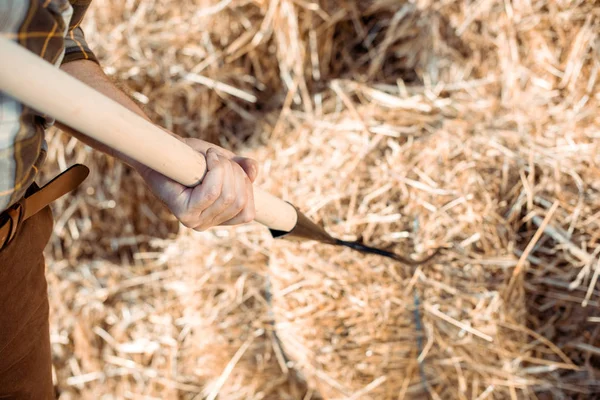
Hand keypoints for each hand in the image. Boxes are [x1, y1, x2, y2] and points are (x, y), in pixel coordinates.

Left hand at [137, 137, 257, 230]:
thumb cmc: (191, 157)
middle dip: (235, 172)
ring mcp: (194, 221)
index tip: (234, 167)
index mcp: (217, 220)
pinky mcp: (183, 212)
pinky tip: (207, 157)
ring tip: (211, 156)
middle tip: (218, 157)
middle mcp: (205, 225)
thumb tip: (253, 172)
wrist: (161, 150)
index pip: (247, 213)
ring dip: (224, 167)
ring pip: (227, 195)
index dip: (247, 186)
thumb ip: (243, 170)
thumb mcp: (225, 163)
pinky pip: (212, 192)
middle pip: (238, 201)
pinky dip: (215, 169)